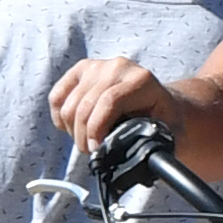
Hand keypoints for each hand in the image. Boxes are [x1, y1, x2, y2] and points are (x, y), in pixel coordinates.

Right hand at [48, 54, 174, 150]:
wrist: (162, 103)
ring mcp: (98, 66)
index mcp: (142, 80)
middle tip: (92, 153)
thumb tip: (125, 156)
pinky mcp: (81, 70)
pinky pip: (57, 96)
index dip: (97, 130)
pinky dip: (60, 117)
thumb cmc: (165, 123)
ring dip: (73, 131)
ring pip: (69, 105)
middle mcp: (118, 67)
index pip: (109, 102)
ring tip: (87, 142)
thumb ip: (146, 142)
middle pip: (85, 106)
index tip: (96, 151)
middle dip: (84, 137)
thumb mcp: (164, 133)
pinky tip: (72, 128)